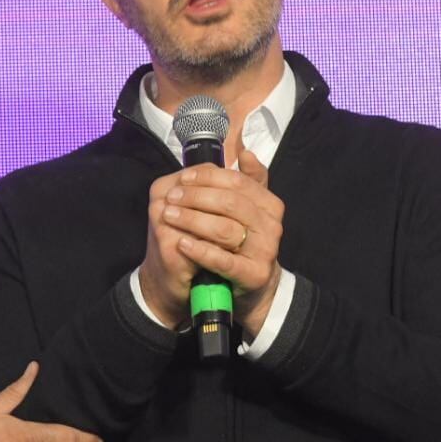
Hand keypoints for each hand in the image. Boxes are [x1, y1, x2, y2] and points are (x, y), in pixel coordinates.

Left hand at [145, 150, 283, 337]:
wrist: (249, 289)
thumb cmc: (240, 244)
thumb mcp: (245, 210)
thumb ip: (246, 181)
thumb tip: (245, 152)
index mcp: (270, 205)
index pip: (237, 181)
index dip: (208, 177)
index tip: (183, 178)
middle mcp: (272, 226)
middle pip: (229, 202)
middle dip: (195, 197)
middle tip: (171, 197)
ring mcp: (265, 252)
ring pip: (225, 229)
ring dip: (192, 220)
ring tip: (168, 215)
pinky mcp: (253, 275)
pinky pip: (223, 259)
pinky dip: (200, 249)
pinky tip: (181, 243)